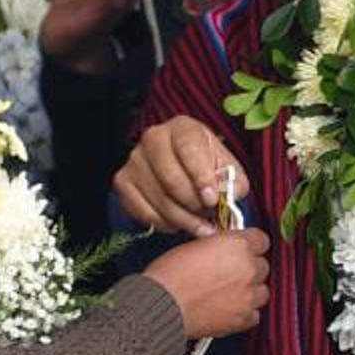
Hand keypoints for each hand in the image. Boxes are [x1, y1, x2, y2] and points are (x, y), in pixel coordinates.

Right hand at [116, 116, 244, 236]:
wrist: (181, 167)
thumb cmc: (206, 166)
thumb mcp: (226, 167)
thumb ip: (232, 181)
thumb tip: (228, 195)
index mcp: (182, 128)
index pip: (188, 149)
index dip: (201, 177)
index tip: (212, 200)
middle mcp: (153, 138)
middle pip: (171, 178)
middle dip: (193, 204)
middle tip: (208, 217)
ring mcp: (134, 160)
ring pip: (158, 199)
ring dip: (182, 220)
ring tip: (199, 226)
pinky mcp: (122, 181)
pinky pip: (143, 212)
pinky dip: (164, 224)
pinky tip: (178, 224)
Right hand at [146, 227, 270, 339]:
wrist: (162, 305)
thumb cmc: (170, 275)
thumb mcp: (195, 245)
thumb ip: (219, 246)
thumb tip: (225, 248)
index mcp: (238, 245)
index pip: (261, 240)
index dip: (251, 246)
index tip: (244, 250)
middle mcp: (248, 268)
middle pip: (262, 266)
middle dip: (248, 269)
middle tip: (229, 274)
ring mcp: (249, 295)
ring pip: (262, 291)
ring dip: (249, 291)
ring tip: (229, 294)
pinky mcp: (244, 318)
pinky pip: (254, 314)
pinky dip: (244, 313)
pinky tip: (228, 309)